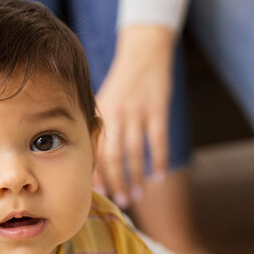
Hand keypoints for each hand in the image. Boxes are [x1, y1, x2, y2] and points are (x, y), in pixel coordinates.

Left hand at [93, 25, 174, 207]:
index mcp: (100, 114)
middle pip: (113, 157)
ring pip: (135, 153)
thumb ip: (99, 127)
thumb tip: (94, 163)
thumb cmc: (123, 83)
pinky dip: (159, 161)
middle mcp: (115, 114)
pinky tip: (159, 177)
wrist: (143, 52)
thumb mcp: (105, 101)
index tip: (98, 194)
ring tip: (138, 195)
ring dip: (137, 177)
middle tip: (121, 201)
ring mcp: (137, 112)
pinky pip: (158, 141)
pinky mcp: (158, 108)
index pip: (95, 151)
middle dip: (116, 182)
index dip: (96, 174)